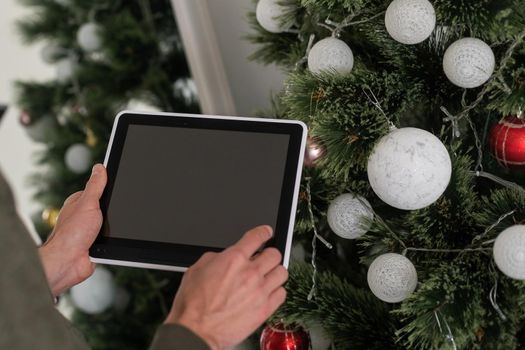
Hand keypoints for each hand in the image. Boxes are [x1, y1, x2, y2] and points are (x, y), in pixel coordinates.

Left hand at [39, 164, 106, 296]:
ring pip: (110, 223)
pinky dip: (112, 240)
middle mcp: (83, 215)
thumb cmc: (72, 234)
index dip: (111, 188)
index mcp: (79, 202)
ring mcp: (89, 229)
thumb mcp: (87, 203)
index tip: (122, 186)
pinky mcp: (95, 243)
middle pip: (107, 206)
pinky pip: (110, 237)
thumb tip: (99, 168)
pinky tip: (110, 240)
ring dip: (113, 227)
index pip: (99, 189)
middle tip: (114, 212)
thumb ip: (95, 186)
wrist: (68, 262)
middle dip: (113, 210)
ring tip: (108, 229)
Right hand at [165, 225, 287, 349]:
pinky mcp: (265, 309)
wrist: (195, 331)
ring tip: (268, 276)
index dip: (263, 232)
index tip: (266, 232)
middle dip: (269, 254)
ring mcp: (260, 291)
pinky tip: (268, 292)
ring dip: (275, 272)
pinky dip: (277, 291)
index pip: (257, 236)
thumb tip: (225, 257)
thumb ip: (217, 258)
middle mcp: (250, 273)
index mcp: (233, 259)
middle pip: (274, 254)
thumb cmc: (192, 304)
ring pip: (282, 272)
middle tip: (264, 258)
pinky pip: (282, 293)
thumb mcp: (197, 269)